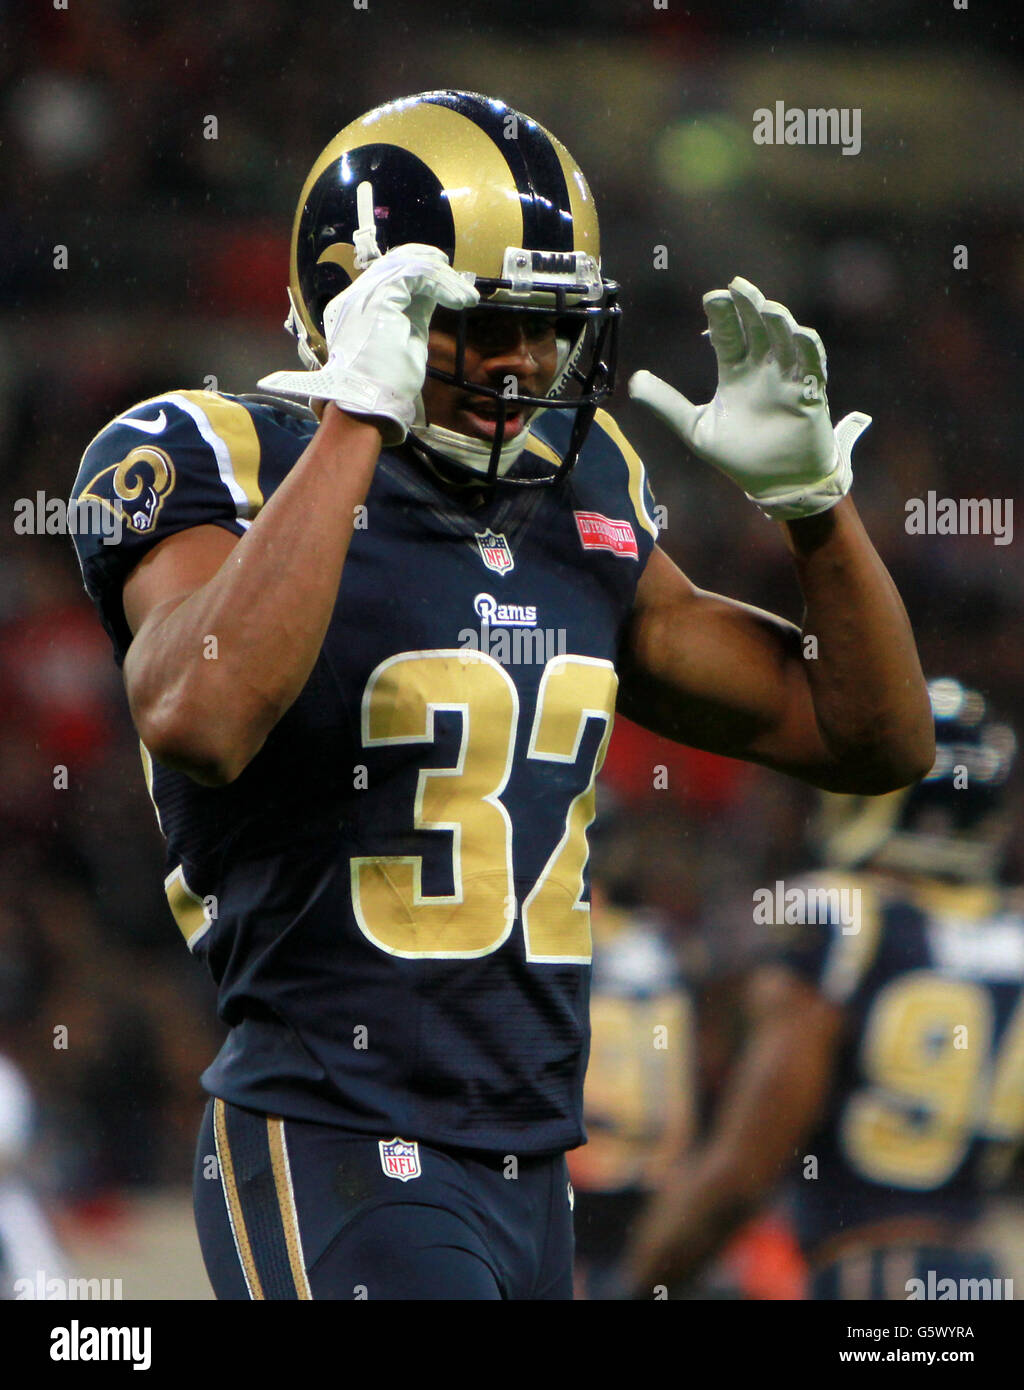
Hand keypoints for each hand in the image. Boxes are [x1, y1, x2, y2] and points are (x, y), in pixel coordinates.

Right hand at [259, 244, 478, 445]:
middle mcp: (359, 297)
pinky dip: (440, 284)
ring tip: (465, 296)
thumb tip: (429, 299)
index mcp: (362, 308)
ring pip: (409, 266)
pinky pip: (415, 274)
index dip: (421, 273)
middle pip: (397, 263)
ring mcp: (365, 294)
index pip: (391, 276)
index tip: (448, 284)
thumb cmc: (386, 385)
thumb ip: (413, 317)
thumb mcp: (406, 342)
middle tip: (459, 280)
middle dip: (432, 267)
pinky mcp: (379, 297)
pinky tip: (457, 299)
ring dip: (443, 279)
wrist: (368, 403)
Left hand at [629, 277, 869, 518]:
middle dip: (748, 306)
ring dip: (778, 323)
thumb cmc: (739, 456)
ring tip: (766, 307)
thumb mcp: (695, 429)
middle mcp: (762, 369)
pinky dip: (807, 350)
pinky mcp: (809, 395)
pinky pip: (812, 368)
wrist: (776, 485)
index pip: (728, 335)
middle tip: (737, 287)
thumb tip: (634, 382)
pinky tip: (799, 334)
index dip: (722, 316)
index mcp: (736, 372)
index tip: (712, 297)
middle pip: (757, 328)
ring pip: (785, 341)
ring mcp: (787, 379)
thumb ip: (666, 404)